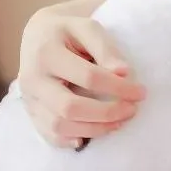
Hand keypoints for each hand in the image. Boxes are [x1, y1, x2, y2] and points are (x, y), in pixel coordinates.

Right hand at [17, 9, 145, 147]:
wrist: (38, 37)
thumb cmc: (69, 32)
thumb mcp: (87, 29)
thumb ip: (105, 49)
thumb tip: (124, 74)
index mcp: (46, 52)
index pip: (89, 77)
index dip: (119, 88)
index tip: (140, 92)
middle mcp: (32, 78)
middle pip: (70, 108)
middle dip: (107, 114)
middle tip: (131, 110)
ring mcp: (29, 99)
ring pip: (59, 127)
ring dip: (94, 130)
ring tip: (118, 123)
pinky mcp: (32, 113)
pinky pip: (50, 136)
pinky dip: (71, 141)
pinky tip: (90, 136)